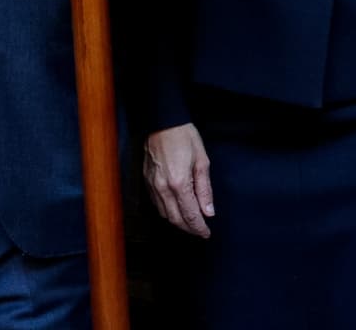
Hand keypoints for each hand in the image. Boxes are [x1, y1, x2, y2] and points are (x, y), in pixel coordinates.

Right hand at [144, 123, 214, 237]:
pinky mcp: (146, 182)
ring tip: (191, 222)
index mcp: (179, 183)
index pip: (190, 215)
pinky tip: (176, 209)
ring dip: (178, 222)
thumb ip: (205, 189)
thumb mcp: (202, 160)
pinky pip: (156, 204)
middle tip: (200, 231)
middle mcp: (163, 188)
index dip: (199, 228)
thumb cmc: (184, 137)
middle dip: (189, 229)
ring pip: (164, 214)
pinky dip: (167, 212)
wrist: (162, 121)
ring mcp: (152, 186)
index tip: (206, 233)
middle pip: (176, 220)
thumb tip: (209, 211)